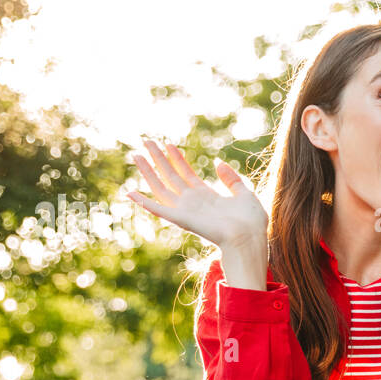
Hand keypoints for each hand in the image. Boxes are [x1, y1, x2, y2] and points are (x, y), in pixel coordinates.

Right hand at [128, 139, 268, 251]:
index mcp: (207, 197)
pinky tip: (130, 193)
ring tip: (136, 154)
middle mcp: (193, 203)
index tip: (168, 143)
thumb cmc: (251, 223)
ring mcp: (186, 211)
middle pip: (171, 177)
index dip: (177, 159)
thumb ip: (232, 179)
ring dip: (148, 172)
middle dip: (159, 159)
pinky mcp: (181, 219)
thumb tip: (218, 163)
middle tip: (146, 141)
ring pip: (161, 188)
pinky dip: (144, 202)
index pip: (187, 174)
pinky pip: (159, 210)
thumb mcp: (245, 194)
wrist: (249, 238)